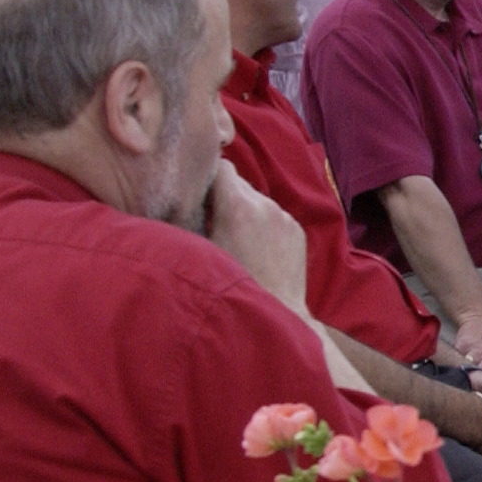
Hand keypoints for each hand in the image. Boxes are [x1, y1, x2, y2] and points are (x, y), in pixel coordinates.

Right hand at [204, 162, 308, 303]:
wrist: (273, 314)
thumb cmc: (228, 288)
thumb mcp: (199, 252)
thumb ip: (191, 222)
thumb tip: (183, 204)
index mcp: (237, 206)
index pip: (222, 167)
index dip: (208, 177)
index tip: (199, 193)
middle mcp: (265, 204)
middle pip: (239, 183)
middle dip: (224, 197)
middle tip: (213, 221)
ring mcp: (285, 216)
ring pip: (258, 200)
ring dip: (245, 211)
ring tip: (237, 240)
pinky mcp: (298, 230)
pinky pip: (275, 216)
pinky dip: (264, 225)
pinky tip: (258, 250)